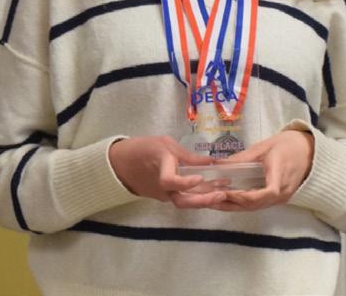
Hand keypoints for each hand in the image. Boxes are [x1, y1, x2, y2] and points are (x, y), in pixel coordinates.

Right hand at [108, 136, 227, 207]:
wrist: (122, 164)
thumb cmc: (143, 148)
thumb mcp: (165, 144)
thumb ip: (188, 155)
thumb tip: (211, 162)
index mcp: (160, 170)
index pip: (170, 181)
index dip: (185, 182)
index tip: (200, 178)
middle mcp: (162, 188)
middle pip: (182, 201)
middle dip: (203, 200)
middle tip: (222, 194)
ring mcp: (164, 195)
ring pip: (185, 202)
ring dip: (205, 199)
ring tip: (223, 192)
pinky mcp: (167, 196)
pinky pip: (184, 198)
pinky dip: (199, 196)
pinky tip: (214, 190)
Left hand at [212, 129, 313, 211]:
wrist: (309, 152)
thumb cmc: (288, 146)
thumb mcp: (265, 147)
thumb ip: (243, 157)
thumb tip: (218, 164)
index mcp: (281, 176)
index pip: (266, 193)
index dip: (245, 196)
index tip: (226, 193)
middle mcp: (282, 192)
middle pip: (255, 205)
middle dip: (231, 204)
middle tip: (209, 199)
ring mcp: (281, 198)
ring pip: (255, 207)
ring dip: (234, 206)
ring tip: (213, 201)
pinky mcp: (278, 199)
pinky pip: (258, 205)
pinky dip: (242, 204)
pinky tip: (228, 199)